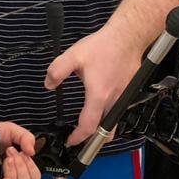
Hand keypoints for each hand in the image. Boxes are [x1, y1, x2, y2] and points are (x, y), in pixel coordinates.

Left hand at [0, 122, 40, 178]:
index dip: (31, 165)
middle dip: (21, 164)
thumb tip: (32, 151)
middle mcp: (10, 174)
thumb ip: (25, 137)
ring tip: (6, 158)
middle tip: (11, 152)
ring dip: (14, 172)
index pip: (34, 175)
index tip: (24, 152)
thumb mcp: (11, 129)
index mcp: (18, 164)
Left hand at [45, 27, 142, 145]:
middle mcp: (114, 99)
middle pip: (106, 131)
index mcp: (98, 94)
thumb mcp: (73, 55)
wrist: (127, 37)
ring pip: (115, 121)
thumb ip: (57, 71)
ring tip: (90, 127)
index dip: (78, 137)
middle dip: (94, 140)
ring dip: (103, 128)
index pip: (88, 126)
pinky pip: (120, 109)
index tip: (70, 142)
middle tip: (82, 140)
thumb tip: (49, 85)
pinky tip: (101, 107)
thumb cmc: (102, 46)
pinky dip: (111, 115)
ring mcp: (124, 96)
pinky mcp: (130, 91)